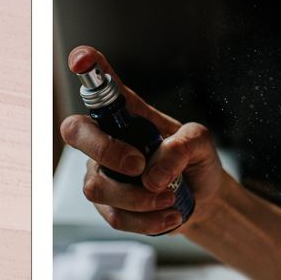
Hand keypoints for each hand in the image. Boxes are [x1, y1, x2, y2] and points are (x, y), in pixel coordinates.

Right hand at [61, 45, 228, 235]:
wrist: (205, 199)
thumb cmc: (196, 162)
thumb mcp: (202, 142)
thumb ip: (183, 144)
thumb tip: (153, 173)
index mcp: (128, 115)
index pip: (100, 87)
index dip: (87, 69)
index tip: (82, 59)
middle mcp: (107, 140)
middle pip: (75, 132)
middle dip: (105, 150)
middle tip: (140, 166)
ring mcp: (103, 174)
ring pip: (96, 186)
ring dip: (138, 198)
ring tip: (170, 197)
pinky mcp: (110, 207)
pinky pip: (115, 216)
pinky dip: (147, 220)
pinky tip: (170, 215)